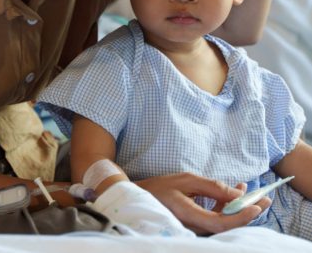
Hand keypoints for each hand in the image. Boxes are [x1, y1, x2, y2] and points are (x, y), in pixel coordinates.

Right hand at [136, 173, 270, 234]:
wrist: (142, 197)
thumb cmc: (161, 187)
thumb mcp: (187, 180)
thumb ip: (213, 187)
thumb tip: (239, 194)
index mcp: (188, 214)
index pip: (221, 223)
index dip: (241, 216)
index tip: (257, 205)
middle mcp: (194, 227)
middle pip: (227, 226)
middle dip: (248, 211)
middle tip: (265, 197)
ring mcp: (196, 229)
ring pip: (224, 223)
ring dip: (239, 207)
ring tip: (249, 189)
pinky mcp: (198, 227)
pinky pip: (218, 220)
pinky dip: (228, 207)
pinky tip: (234, 193)